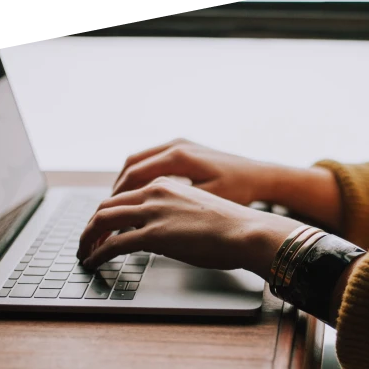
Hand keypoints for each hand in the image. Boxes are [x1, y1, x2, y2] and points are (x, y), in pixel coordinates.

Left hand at [78, 177, 301, 278]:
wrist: (246, 231)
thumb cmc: (228, 224)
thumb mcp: (194, 209)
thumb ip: (170, 213)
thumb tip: (157, 232)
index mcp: (163, 185)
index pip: (122, 196)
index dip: (106, 214)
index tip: (100, 228)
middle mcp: (153, 193)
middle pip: (106, 206)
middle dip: (90, 226)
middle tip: (84, 241)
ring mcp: (152, 213)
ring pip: (102, 221)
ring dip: (88, 239)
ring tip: (83, 253)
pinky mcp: (154, 235)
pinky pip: (113, 244)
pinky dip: (98, 254)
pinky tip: (93, 262)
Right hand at [113, 138, 280, 206]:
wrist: (261, 175)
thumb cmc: (239, 190)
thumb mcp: (206, 202)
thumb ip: (174, 209)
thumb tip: (143, 223)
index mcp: (179, 158)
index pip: (134, 175)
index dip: (117, 197)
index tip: (107, 214)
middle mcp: (176, 146)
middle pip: (131, 165)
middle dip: (117, 189)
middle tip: (107, 210)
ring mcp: (180, 144)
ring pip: (139, 160)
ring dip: (126, 181)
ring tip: (119, 203)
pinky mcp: (184, 149)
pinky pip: (151, 160)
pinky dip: (139, 176)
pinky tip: (139, 192)